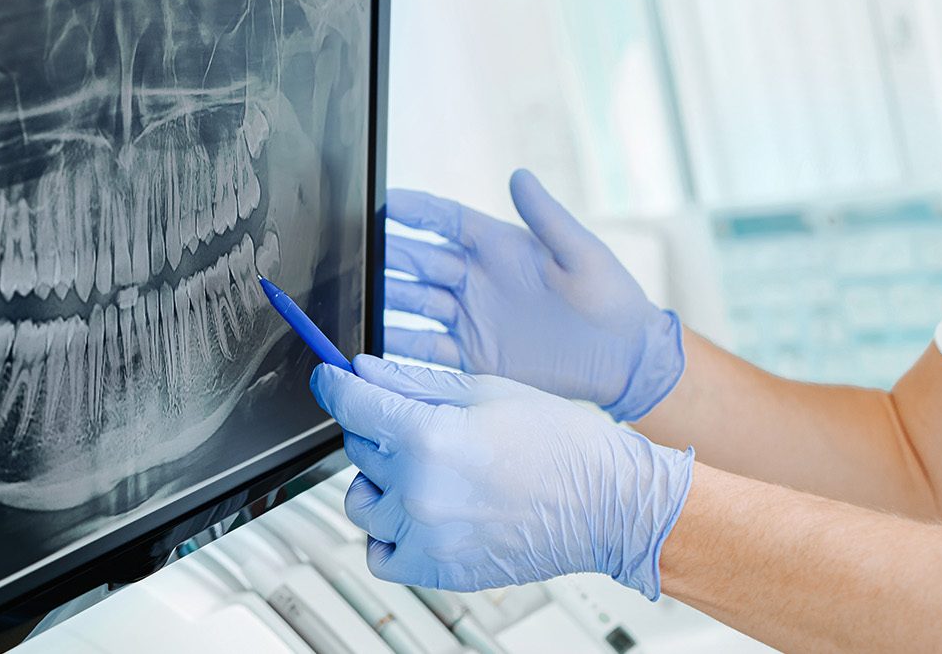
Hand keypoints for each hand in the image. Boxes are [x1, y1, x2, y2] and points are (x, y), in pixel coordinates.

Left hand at [309, 354, 694, 598]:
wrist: (611, 505)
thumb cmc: (564, 445)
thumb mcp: (485, 391)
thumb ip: (414, 383)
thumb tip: (363, 372)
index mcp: (431, 437)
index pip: (351, 405)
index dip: (335, 385)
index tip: (330, 379)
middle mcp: (421, 491)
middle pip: (358, 449)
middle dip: (378, 430)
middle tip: (419, 425)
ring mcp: (426, 535)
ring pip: (360, 501)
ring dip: (380, 483)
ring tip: (424, 473)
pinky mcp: (438, 569)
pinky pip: (380, 554)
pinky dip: (388, 534)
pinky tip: (417, 514)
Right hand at [384, 169, 681, 420]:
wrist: (624, 362)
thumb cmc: (612, 300)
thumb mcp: (582, 255)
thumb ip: (547, 217)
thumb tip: (520, 175)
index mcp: (498, 247)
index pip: (443, 220)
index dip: (412, 211)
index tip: (380, 204)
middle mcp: (475, 280)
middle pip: (417, 262)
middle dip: (384, 256)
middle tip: (353, 256)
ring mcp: (468, 318)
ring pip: (411, 304)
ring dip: (384, 301)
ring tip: (356, 302)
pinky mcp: (470, 356)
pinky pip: (424, 349)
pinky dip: (397, 347)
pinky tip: (374, 344)